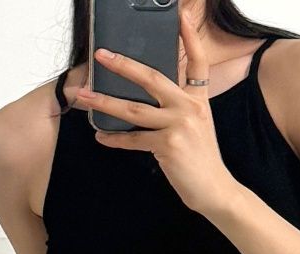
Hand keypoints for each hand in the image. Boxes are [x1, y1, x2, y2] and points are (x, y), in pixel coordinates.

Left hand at [68, 6, 240, 218]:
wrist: (215, 190)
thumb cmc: (203, 161)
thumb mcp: (198, 127)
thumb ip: (180, 108)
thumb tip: (149, 100)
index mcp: (198, 100)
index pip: (197, 62)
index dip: (190, 37)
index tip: (181, 15)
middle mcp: (189, 108)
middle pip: (151, 78)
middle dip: (123, 65)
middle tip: (102, 55)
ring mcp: (178, 126)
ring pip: (134, 109)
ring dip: (105, 102)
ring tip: (84, 96)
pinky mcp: (168, 146)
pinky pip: (134, 139)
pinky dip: (115, 139)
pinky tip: (101, 136)